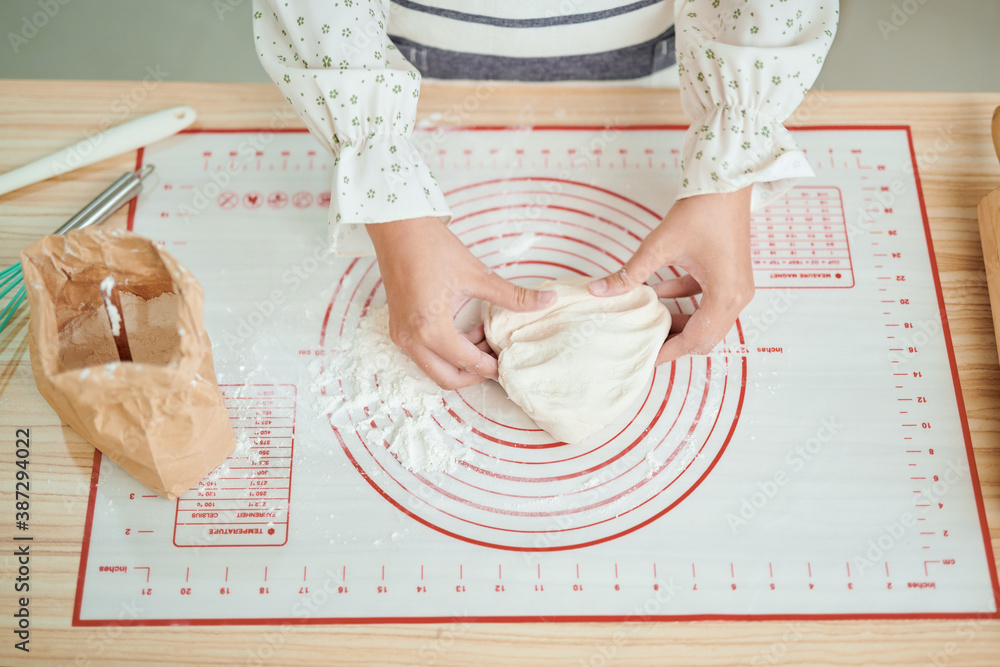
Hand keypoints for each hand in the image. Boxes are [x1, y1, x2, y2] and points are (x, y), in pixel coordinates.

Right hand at [366, 216, 555, 389]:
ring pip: (434, 368)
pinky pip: (423, 354)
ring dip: (460, 362)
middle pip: (448, 379)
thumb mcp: (477, 275)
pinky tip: (466, 331)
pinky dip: (445, 352)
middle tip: (498, 358)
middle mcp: (411, 339)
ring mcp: (401, 335)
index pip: (468, 363)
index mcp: (430, 329)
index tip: (511, 363)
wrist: (398, 227)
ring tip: (484, 338)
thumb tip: (548, 300)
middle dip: (475, 374)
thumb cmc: (432, 247)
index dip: (493, 367)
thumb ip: (513, 296)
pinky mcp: (398, 327)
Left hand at [587, 187, 753, 364]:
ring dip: (678, 322)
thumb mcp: (659, 246)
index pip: (694, 340)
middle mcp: (737, 297)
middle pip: (705, 338)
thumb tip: (597, 290)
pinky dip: (684, 302)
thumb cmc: (702, 210)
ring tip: (646, 322)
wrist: (727, 182)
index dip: (667, 352)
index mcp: (725, 297)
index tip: (644, 358)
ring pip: (706, 321)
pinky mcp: (731, 276)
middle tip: (643, 343)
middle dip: (673, 341)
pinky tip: (656, 295)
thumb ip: (629, 274)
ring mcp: (737, 287)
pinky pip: (707, 301)